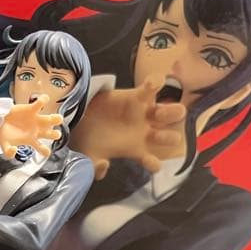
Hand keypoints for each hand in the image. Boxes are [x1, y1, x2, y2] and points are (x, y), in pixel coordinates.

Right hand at [0, 96, 62, 157]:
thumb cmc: (3, 133)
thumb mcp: (4, 145)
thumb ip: (8, 152)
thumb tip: (13, 151)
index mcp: (31, 140)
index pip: (42, 149)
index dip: (45, 151)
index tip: (46, 151)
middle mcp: (37, 130)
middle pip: (52, 134)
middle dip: (55, 134)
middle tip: (54, 133)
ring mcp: (36, 119)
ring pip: (52, 119)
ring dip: (55, 119)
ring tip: (50, 118)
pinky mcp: (31, 109)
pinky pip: (41, 103)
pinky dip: (44, 100)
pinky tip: (43, 100)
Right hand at [72, 76, 186, 175]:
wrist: (80, 117)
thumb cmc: (87, 139)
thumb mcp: (88, 156)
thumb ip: (94, 167)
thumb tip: (103, 167)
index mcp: (136, 150)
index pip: (152, 163)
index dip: (154, 164)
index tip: (150, 163)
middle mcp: (145, 133)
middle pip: (168, 137)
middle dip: (170, 138)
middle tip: (161, 136)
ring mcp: (143, 114)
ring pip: (168, 112)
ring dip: (170, 112)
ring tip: (158, 112)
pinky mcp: (138, 95)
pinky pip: (153, 87)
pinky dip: (156, 83)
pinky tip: (151, 84)